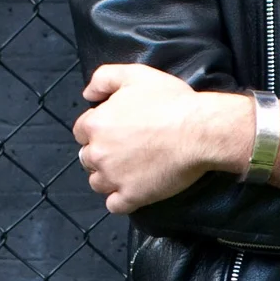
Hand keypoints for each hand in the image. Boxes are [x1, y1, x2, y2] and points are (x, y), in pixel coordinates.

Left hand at [73, 63, 255, 213]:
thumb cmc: (170, 101)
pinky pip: (114, 206)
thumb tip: (87, 93)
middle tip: (125, 149)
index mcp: (96, 124)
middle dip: (101, 154)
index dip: (97, 129)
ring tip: (129, 170)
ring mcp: (114, 178)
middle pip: (87, 159)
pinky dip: (120, 200)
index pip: (81, 131)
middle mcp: (98, 153)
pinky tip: (133, 190)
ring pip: (98, 183)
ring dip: (108, 178)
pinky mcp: (132, 196)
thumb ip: (104, 78)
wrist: (199, 131)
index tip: (115, 129)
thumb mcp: (135, 74)